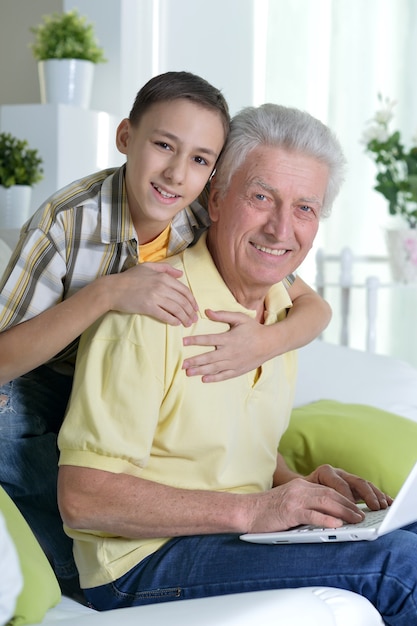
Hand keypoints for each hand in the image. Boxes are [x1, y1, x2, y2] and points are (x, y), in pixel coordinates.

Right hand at [108, 263, 197, 325]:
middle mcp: (162, 286)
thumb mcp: (148, 267)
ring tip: (188, 324)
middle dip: (191, 311)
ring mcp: (155, 297)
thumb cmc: (129, 278)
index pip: (184, 290)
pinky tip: (176, 324)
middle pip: (182, 301)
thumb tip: (180, 274)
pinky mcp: (148, 307)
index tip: (195, 308)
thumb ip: (166, 269)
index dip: (192, 300)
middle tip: (194, 319)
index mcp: (163, 277)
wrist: (113, 289)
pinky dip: (173, 321)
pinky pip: (165, 315)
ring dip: (184, 318)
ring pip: (176, 309)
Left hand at [183, 309, 271, 381]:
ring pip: (214, 368)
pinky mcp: (238, 370)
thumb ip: (223, 315)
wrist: (270, 343)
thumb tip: (206, 311)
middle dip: (194, 361)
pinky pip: (224, 376)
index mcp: (229, 338)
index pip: (208, 339)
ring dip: (200, 371)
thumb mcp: (240, 318)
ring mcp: (234, 363)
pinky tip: (204, 379)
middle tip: (182, 364)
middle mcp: (230, 352)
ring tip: (188, 372)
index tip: (183, 341)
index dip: (195, 340)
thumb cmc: (254, 329)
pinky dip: (214, 378)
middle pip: (208, 357)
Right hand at [247, 477, 365, 532]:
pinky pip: (312, 515)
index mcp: (300, 486)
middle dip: (348, 504)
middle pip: (330, 494)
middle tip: (362, 515)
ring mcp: (294, 499)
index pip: (327, 490)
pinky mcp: (289, 511)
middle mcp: (299, 489)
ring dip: (343, 511)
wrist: (245, 511)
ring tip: (356, 520)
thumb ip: (306, 505)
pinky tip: (337, 525)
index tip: (357, 507)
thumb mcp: (289, 502)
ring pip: (325, 502)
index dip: (344, 498)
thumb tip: (328, 516)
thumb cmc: (266, 511)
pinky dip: (326, 519)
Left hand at [305, 464, 392, 510]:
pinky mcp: (354, 486)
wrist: (301, 487)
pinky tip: (388, 502)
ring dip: (376, 495)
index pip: (338, 484)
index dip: (347, 497)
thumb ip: (315, 502)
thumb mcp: (306, 496)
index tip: (353, 510)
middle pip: (355, 481)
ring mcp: (348, 478)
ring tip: (383, 507)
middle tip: (375, 508)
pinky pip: (369, 488)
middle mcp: (338, 473)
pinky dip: (379, 495)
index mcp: (325, 473)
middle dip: (367, 495)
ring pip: (365, 484)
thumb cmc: (303, 494)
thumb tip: (322, 515)